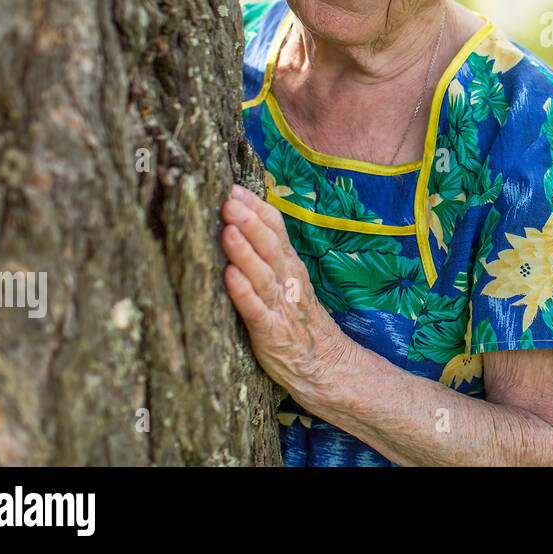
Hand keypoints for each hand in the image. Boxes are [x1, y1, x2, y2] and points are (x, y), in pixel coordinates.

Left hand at [220, 184, 348, 400]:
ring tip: (228, 230)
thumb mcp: (289, 281)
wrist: (325, 366)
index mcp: (290, 265)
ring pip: (262, 274)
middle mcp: (288, 280)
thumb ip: (270, 254)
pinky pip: (256, 310)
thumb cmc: (298, 321)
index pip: (276, 228)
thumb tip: (243, 221)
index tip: (233, 187)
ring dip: (245, 251)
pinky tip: (229, 277)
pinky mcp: (271, 333)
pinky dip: (243, 292)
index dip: (256, 207)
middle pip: (270, 244)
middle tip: (228, 199)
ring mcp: (281, 306)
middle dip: (249, 220)